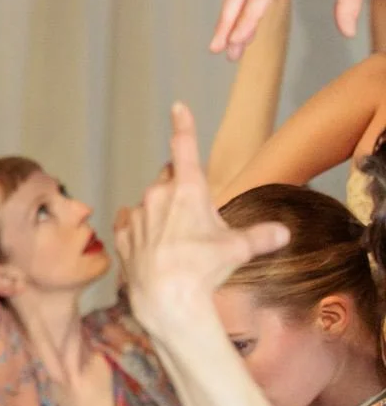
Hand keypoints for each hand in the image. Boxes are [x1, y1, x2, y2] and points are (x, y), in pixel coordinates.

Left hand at [114, 103, 290, 332]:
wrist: (165, 299)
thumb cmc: (203, 270)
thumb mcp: (238, 249)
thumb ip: (261, 236)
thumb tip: (283, 234)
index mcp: (187, 189)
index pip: (185, 147)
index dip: (183, 125)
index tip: (177, 107)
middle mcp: (157, 195)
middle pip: (170, 179)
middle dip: (181, 188)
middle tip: (195, 218)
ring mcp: (136, 213)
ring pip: (151, 203)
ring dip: (162, 213)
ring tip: (177, 242)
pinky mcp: (122, 233)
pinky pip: (130, 221)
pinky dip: (140, 227)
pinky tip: (152, 243)